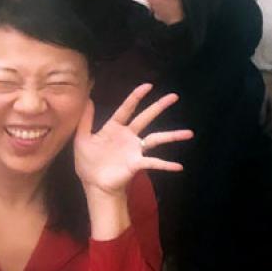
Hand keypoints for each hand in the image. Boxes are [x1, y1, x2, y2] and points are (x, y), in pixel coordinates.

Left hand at [73, 84, 189, 194]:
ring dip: (172, 135)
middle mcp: (129, 136)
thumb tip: (87, 99)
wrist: (94, 185)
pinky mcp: (137, 164)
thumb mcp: (82, 139)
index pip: (127, 108)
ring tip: (189, 133)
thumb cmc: (88, 163)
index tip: (148, 85)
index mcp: (115, 128)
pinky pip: (154, 163)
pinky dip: (166, 164)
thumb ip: (85, 120)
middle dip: (159, 107)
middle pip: (146, 118)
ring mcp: (135, 150)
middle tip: (174, 96)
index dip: (137, 97)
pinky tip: (178, 166)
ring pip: (156, 139)